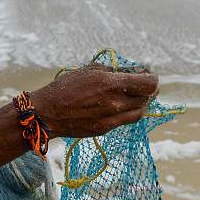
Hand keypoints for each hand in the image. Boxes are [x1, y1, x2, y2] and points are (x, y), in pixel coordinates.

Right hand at [29, 64, 158, 138]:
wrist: (47, 113)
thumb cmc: (65, 88)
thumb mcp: (89, 70)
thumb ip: (112, 70)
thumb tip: (130, 71)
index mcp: (112, 85)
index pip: (149, 83)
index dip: (152, 77)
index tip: (147, 73)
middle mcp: (116, 103)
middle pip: (147, 97)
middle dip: (147, 88)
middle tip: (142, 83)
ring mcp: (112, 118)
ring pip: (140, 111)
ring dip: (142, 101)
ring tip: (136, 95)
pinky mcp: (106, 129)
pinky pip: (127, 120)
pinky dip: (130, 111)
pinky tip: (123, 105)